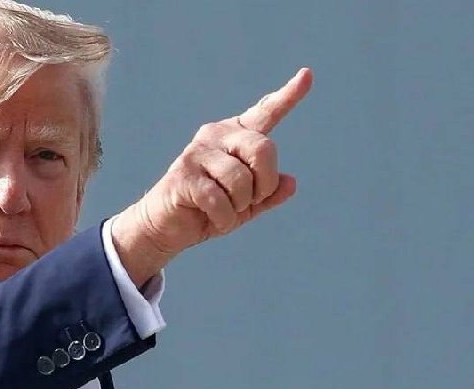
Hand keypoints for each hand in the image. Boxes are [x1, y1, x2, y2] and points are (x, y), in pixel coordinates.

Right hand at [112, 68, 312, 285]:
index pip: (265, 113)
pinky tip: (212, 220)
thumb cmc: (206, 212)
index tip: (307, 75)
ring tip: (225, 211)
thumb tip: (291, 182)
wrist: (165, 228)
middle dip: (265, 184)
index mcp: (235, 137)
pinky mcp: (183, 173)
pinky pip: (219, 200)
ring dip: (239, 206)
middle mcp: (216, 135)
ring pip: (241, 179)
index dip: (288, 96)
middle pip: (263, 149)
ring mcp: (197, 152)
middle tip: (251, 201)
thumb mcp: (244, 206)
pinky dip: (223, 219)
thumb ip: (268, 195)